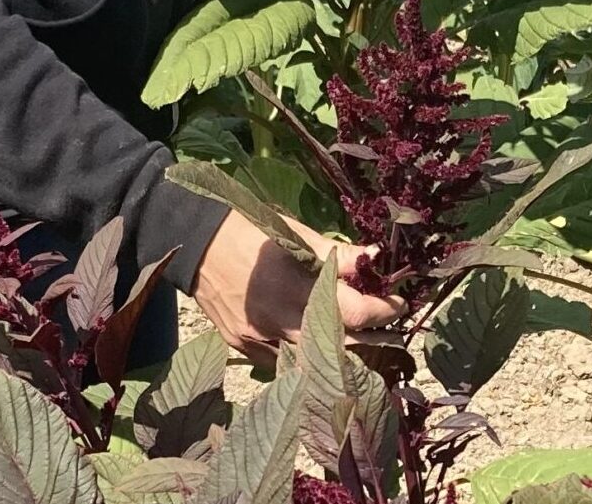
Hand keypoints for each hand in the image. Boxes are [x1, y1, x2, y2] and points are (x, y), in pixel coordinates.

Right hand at [190, 210, 402, 367]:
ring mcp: (261, 341)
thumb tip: (375, 259)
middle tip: (389, 326)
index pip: (356, 313)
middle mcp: (280, 321)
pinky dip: (306, 355)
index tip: (399, 303)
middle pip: (343, 348)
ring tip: (360, 337)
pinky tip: (317, 343)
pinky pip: (285, 362)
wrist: (193, 242)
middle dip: (373, 338)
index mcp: (295, 286)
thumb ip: (335, 254)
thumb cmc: (247, 228)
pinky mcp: (245, 349)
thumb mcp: (293, 233)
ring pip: (315, 362)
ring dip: (342, 352)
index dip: (385, 310)